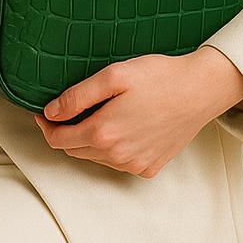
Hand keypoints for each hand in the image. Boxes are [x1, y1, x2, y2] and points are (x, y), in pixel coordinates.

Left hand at [32, 47, 242, 178]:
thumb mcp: (113, 76)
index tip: (43, 111)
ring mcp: (134, 165)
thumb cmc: (158, 77)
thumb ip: (78, 96)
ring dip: (88, 139)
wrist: (199, 90)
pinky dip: (111, 147)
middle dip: (66, 131)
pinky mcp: (149, 166)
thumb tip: (51, 112)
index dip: (46, 125)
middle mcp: (117, 156)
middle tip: (67, 108)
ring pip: (96, 157)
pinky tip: (120, 124)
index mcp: (104, 133)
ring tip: (96, 112)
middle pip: (75, 150)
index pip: (59, 140)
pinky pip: (118, 161)